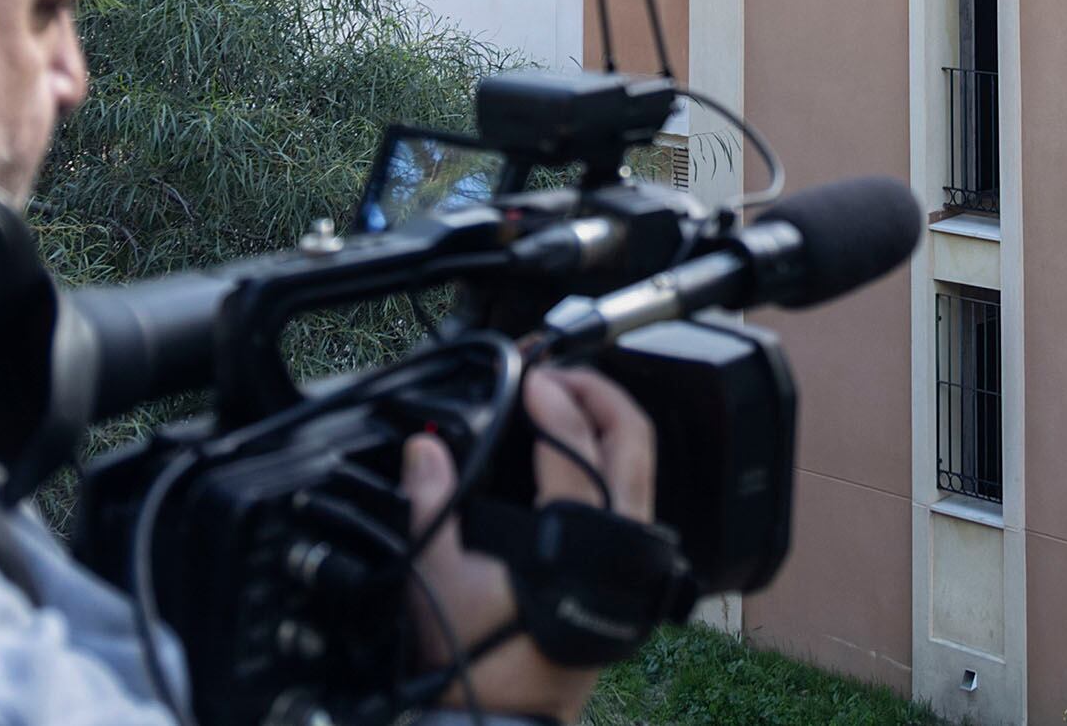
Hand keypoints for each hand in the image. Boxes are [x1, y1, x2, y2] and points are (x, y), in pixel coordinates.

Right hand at [404, 363, 658, 720]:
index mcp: (576, 540)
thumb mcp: (438, 577)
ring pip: (642, 471)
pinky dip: (613, 464)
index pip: (576, 447)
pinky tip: (578, 458)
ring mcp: (634, 562)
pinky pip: (636, 500)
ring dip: (610, 428)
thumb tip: (424, 449)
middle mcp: (620, 546)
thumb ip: (431, 503)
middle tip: (561, 375)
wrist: (501, 720)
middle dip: (601, 395)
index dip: (555, 400)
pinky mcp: (630, 577)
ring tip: (569, 404)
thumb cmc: (476, 660)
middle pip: (633, 443)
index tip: (531, 378)